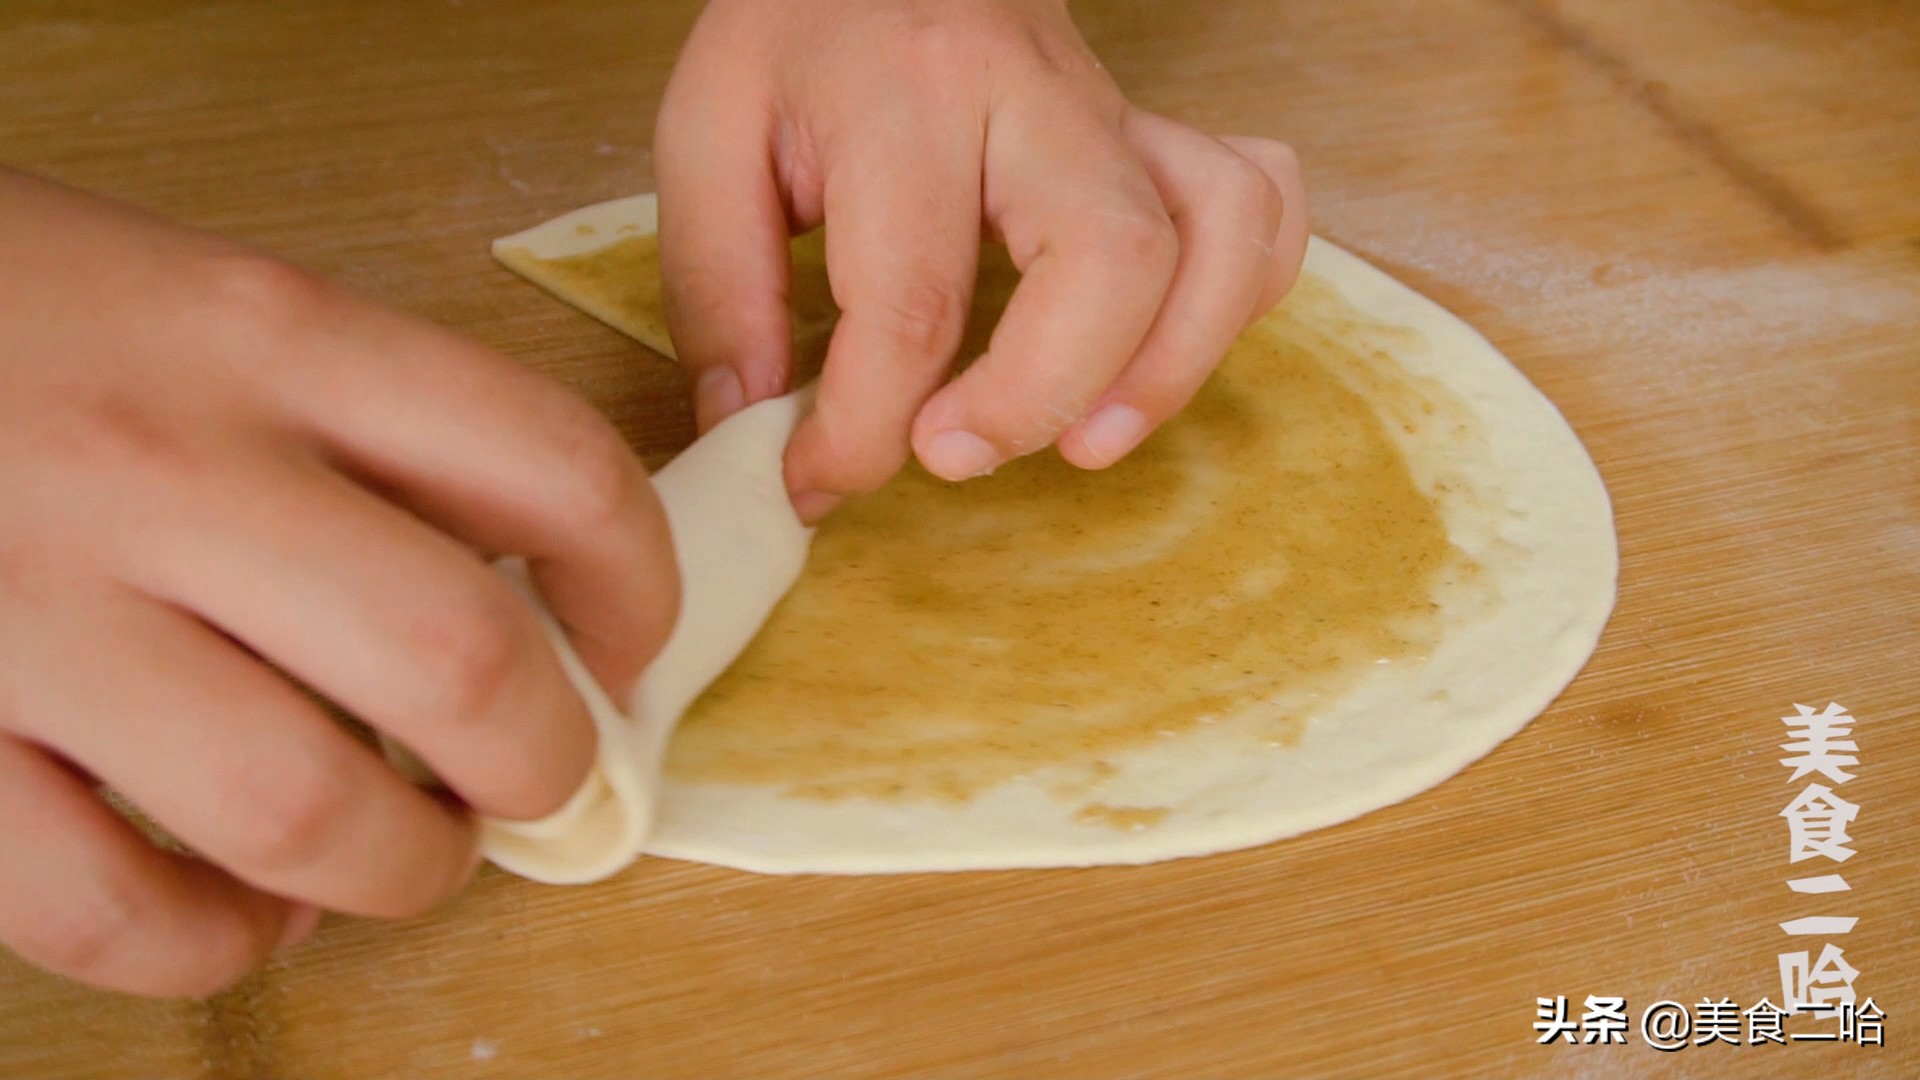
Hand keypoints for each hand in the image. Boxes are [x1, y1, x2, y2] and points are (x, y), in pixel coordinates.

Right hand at [0, 171, 677, 995]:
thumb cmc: (15, 313)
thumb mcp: (208, 300)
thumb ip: (360, 421)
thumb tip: (532, 580)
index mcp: (263, 332)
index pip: (545, 467)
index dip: (638, 583)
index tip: (634, 643)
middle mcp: (164, 465)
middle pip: (456, 661)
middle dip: (546, 759)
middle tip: (543, 778)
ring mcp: (38, 607)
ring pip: (302, 807)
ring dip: (401, 870)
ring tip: (408, 855)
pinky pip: (105, 904)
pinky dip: (211, 944)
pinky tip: (246, 912)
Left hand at [654, 0, 1308, 519]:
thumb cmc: (800, 36)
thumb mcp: (708, 133)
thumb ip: (719, 286)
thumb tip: (754, 428)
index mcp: (909, 95)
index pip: (914, 295)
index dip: (864, 430)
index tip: (814, 480)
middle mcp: (1037, 98)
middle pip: (1109, 261)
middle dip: (1036, 396)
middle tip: (948, 455)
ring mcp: (1119, 118)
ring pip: (1218, 237)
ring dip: (1166, 368)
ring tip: (1083, 443)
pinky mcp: (1159, 140)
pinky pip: (1258, 210)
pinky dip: (1235, 301)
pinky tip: (1156, 358)